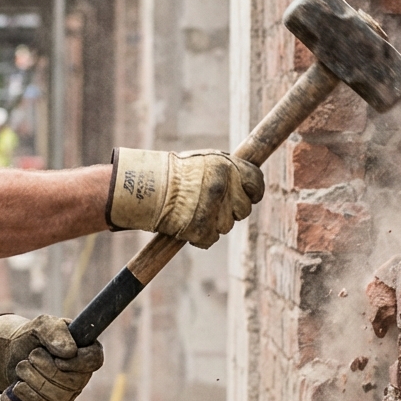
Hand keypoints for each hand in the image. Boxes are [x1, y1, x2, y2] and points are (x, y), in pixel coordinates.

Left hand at [0, 314, 103, 400]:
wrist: (8, 353)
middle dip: (44, 368)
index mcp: (84, 351)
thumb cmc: (31, 337)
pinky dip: (22, 397)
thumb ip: (55, 331)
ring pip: (56, 399)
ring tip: (21, 367)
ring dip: (31, 380)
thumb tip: (69, 352)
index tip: (58, 359)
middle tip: (30, 356)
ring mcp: (66, 396)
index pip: (93, 360)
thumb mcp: (40, 325)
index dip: (77, 362)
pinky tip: (15, 386)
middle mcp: (80, 377)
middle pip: (72, 383)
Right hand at [106, 148, 264, 248]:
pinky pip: (210, 239)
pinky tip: (186, 225)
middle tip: (211, 207)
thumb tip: (246, 181)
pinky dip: (200, 237)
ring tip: (192, 213)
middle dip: (230, 211)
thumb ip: (225, 171)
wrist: (143, 189)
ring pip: (226, 226)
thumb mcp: (202, 161)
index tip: (246, 197)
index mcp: (226, 166)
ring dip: (213, 224)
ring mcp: (213, 209)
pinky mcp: (201, 229)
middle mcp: (223, 186)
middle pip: (244, 209)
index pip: (256, 182)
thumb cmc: (171, 175)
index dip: (253, 192)